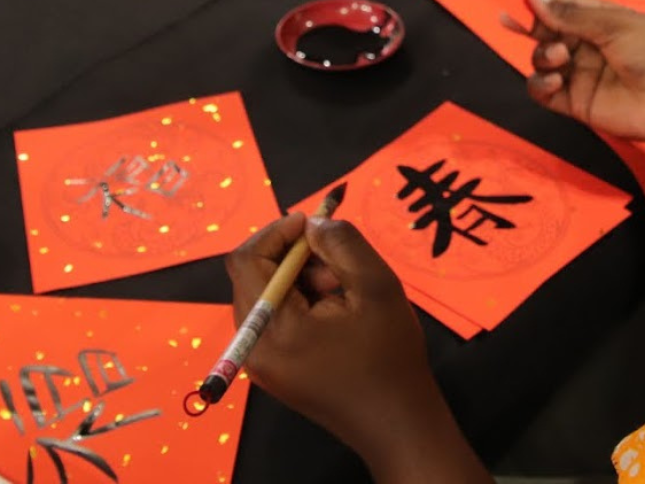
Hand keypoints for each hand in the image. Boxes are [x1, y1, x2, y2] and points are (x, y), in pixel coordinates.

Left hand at [225, 214, 440, 461]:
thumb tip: (313, 224)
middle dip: (293, 258)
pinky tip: (338, 311)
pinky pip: (276, 319)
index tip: (315, 222)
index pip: (247, 260)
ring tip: (343, 291)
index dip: (277, 231)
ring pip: (266, 296)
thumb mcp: (376, 287)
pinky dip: (302, 301)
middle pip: (253, 277)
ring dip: (301, 280)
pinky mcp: (276, 370)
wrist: (397, 422)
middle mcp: (254, 347)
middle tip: (338, 265)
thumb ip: (342, 244)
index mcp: (271, 329)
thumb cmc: (389, 357)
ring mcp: (263, 363)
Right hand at [503, 0, 644, 145]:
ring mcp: (583, 74)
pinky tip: (555, 80)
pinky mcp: (577, 102)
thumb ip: (572, 15)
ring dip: (543, 55)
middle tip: (526, 25)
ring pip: (543, 60)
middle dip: (534, 26)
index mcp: (603, 20)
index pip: (565, 5)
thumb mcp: (616, 24)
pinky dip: (540, 84)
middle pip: (549, 32)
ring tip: (561, 57)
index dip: (543, 1)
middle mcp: (590, 46)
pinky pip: (544, 92)